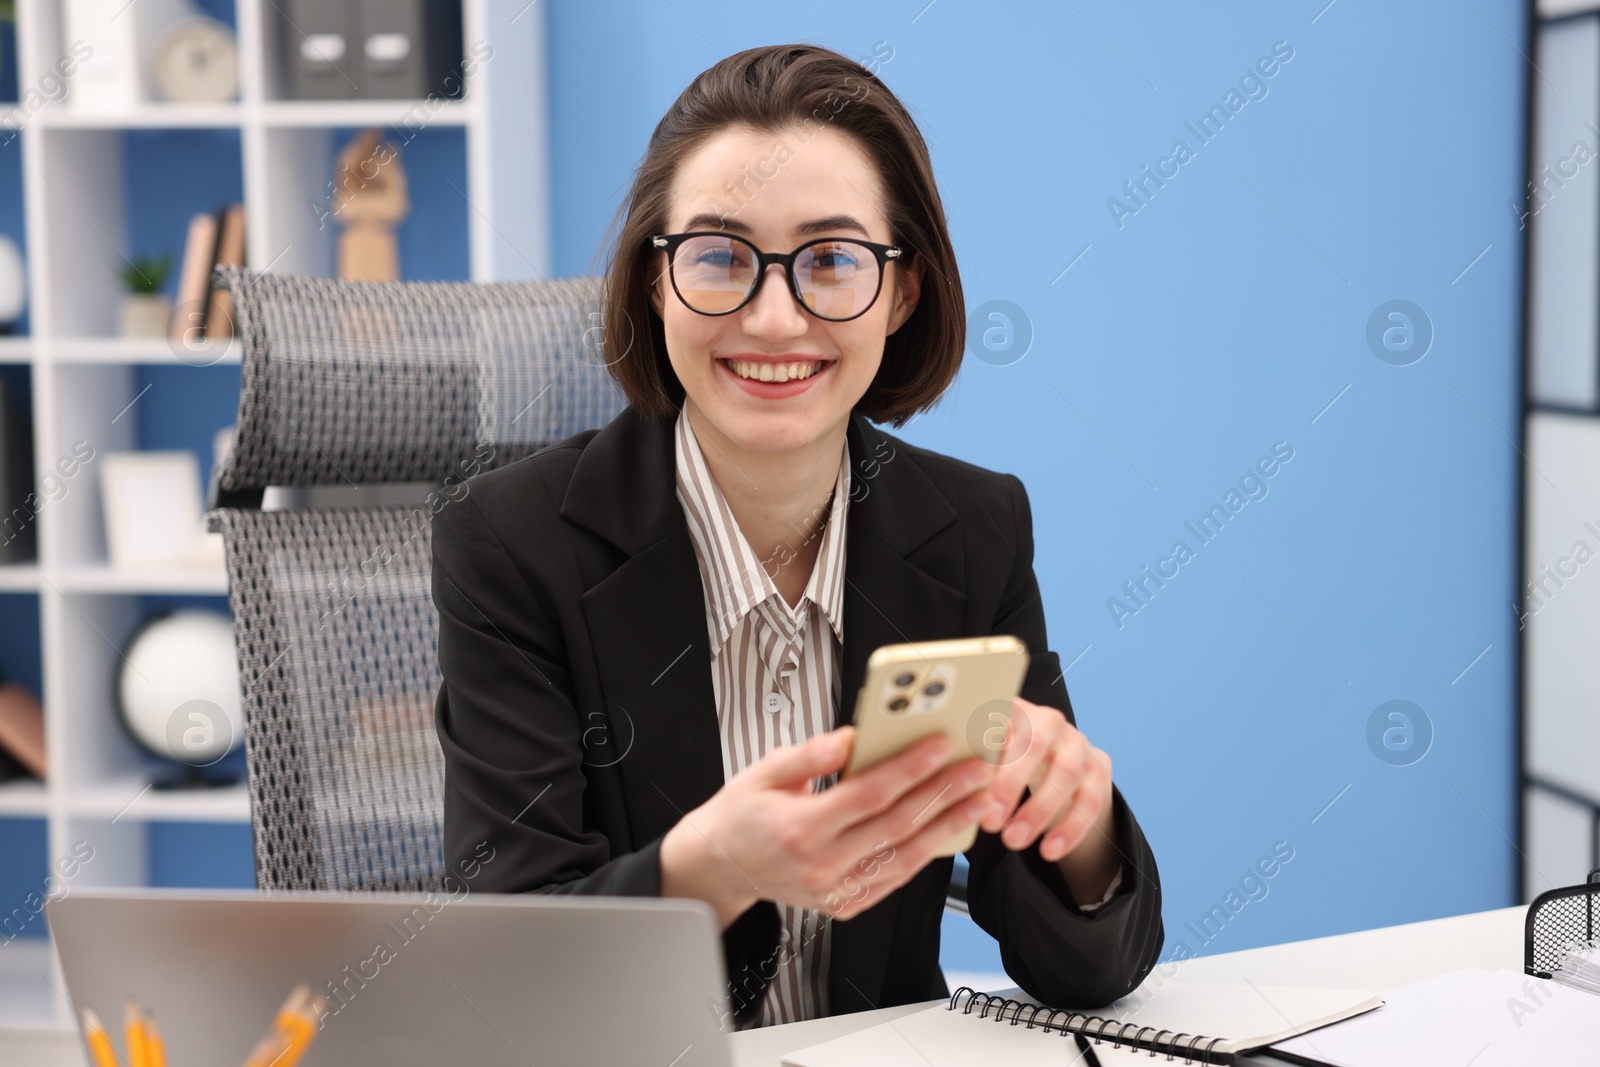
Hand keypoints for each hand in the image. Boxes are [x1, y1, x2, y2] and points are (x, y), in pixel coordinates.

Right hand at [659, 725, 994, 924]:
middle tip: (975, 768)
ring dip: (946, 827)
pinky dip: (923, 855)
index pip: (868, 794)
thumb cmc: (743, 814)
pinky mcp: (844, 904)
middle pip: (896, 826)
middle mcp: (821, 865)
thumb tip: (853, 737)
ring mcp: (835, 890)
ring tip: (976, 799)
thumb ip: (811, 754)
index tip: (939, 745)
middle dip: (943, 793)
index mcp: (800, 827)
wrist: (721, 866)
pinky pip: (893, 879)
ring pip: (903, 857)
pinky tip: (945, 831)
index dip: (908, 769)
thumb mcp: (766, 770)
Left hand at [979, 697, 1118, 900]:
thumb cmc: (1004, 765)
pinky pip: (1090, 799)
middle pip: (1035, 744)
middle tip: (990, 822)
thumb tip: (938, 787)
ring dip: (1039, 811)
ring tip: (1013, 842)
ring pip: (1066, 774)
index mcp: (1013, 710)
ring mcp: (1077, 743)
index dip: (985, 746)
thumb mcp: (985, 759)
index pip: (999, 718)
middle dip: (1011, 784)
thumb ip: (967, 765)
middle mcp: (1048, 720)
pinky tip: (1049, 851)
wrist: (1053, 770)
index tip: (967, 777)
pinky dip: (1070, 829)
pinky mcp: (1098, 768)